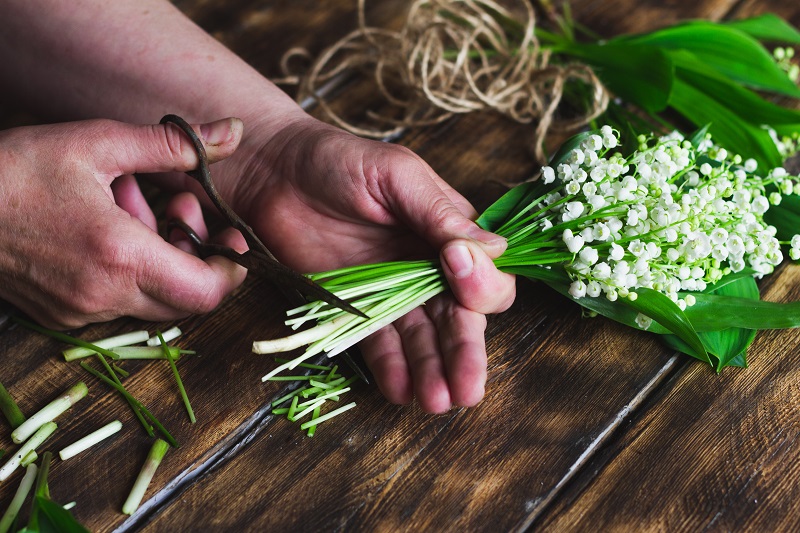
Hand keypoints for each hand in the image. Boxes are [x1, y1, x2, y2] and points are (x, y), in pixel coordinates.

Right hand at [0, 117, 246, 327]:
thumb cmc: (14, 169)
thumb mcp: (97, 143)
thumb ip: (173, 144)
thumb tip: (234, 133)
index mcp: (120, 257)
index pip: (206, 293)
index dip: (231, 270)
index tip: (232, 238)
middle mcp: (103, 295)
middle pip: (185, 297)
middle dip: (196, 251)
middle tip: (180, 202)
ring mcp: (80, 310)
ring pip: (152, 296)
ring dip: (161, 254)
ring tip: (131, 203)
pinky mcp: (63, 313)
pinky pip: (119, 299)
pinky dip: (130, 266)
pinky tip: (107, 224)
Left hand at [231, 114, 516, 412]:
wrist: (274, 171)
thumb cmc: (341, 160)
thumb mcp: (398, 176)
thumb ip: (441, 215)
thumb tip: (493, 250)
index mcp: (449, 234)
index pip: (485, 276)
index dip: (481, 287)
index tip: (458, 277)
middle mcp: (428, 268)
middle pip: (458, 321)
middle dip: (465, 355)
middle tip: (466, 389)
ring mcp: (391, 291)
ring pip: (423, 340)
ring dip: (432, 372)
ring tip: (436, 402)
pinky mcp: (354, 307)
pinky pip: (379, 343)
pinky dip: (391, 368)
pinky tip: (399, 390)